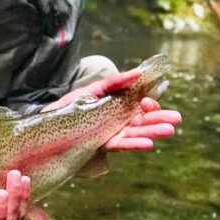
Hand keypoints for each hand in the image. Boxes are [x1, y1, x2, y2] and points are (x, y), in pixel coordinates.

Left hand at [41, 70, 181, 150]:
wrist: (42, 127)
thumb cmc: (67, 108)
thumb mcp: (91, 91)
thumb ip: (114, 83)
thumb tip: (139, 72)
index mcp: (115, 110)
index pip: (138, 107)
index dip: (148, 104)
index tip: (149, 101)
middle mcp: (115, 124)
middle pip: (140, 121)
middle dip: (158, 119)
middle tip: (177, 119)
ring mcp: (109, 136)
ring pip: (134, 134)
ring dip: (151, 132)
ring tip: (169, 130)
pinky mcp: (99, 147)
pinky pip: (119, 145)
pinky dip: (133, 143)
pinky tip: (147, 143)